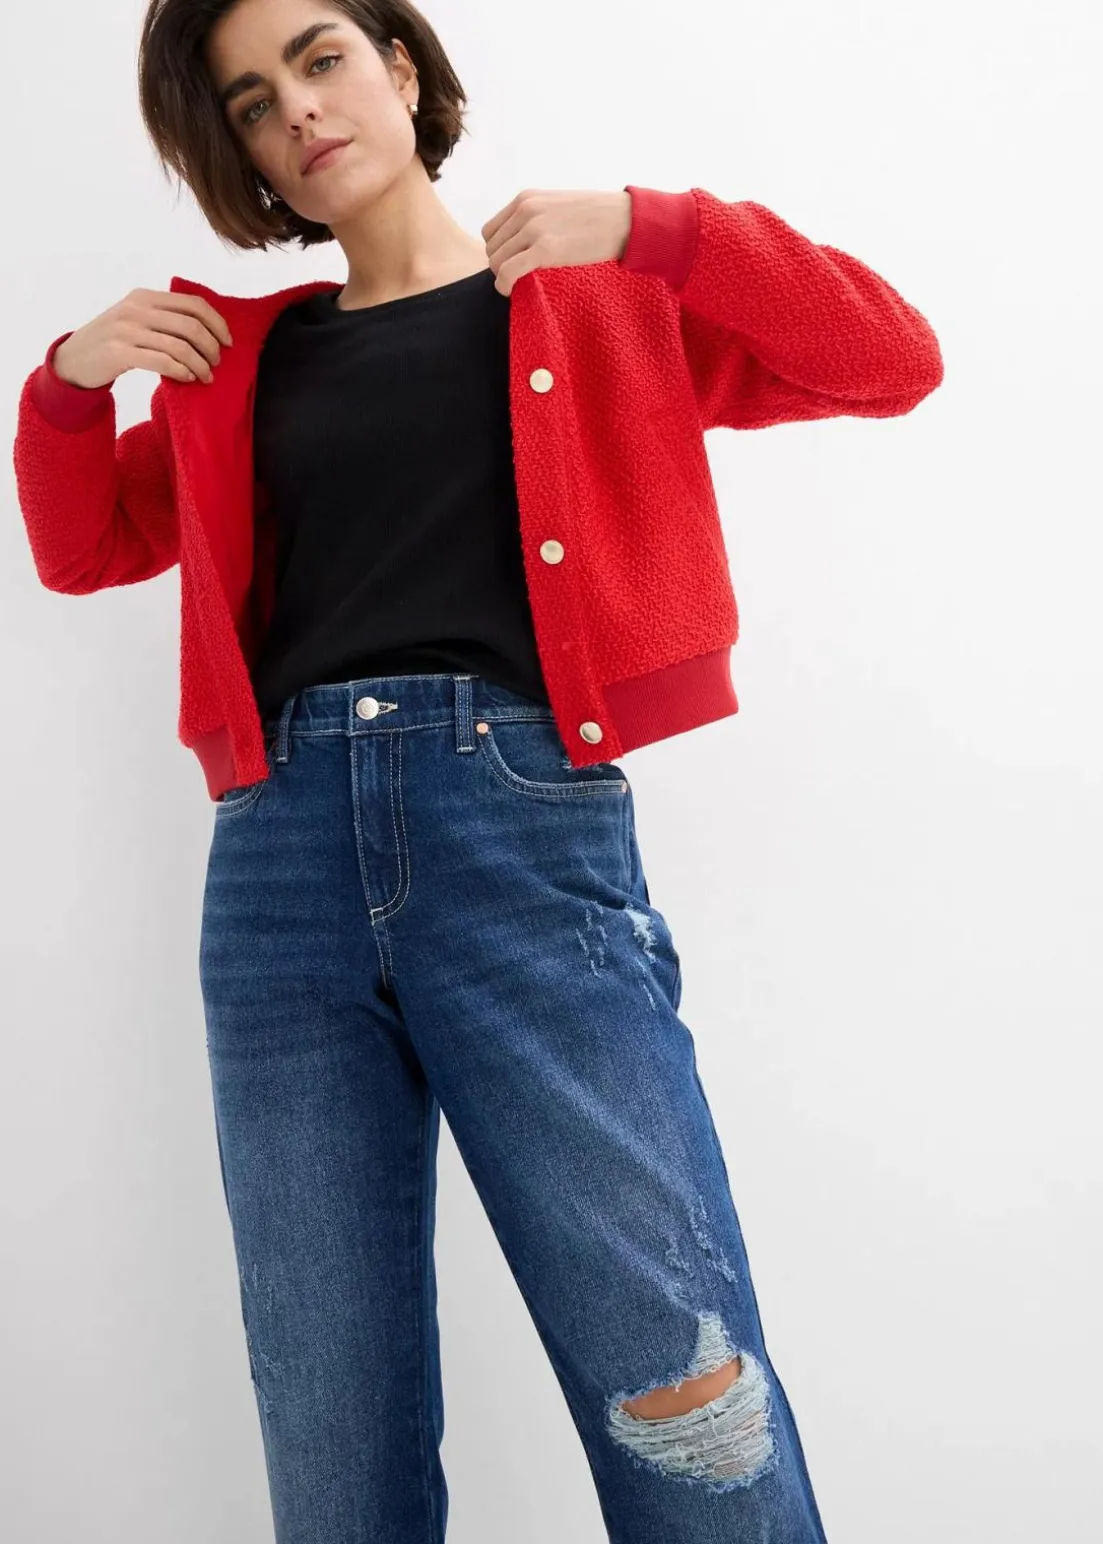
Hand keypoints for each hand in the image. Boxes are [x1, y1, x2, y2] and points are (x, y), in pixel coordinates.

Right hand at [51, 289, 233, 389]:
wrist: (74, 359)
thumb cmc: (112, 341)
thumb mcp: (136, 319)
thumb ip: (164, 317)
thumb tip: (206, 329)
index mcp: (145, 296)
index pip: (193, 304)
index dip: (217, 323)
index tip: (228, 341)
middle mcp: (137, 309)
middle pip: (191, 325)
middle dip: (211, 346)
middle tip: (216, 362)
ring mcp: (127, 330)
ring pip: (180, 346)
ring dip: (200, 364)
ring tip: (206, 376)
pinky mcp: (120, 353)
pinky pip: (163, 362)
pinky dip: (182, 371)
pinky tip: (188, 378)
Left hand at [481, 189, 632, 297]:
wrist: (623, 219)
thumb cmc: (596, 216)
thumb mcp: (557, 206)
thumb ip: (535, 217)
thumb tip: (522, 240)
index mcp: (526, 199)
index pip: (491, 230)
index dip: (498, 250)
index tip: (512, 262)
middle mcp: (525, 210)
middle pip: (492, 248)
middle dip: (501, 265)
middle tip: (517, 277)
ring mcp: (534, 229)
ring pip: (496, 261)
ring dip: (503, 277)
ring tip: (517, 283)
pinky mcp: (544, 249)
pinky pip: (508, 271)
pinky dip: (504, 285)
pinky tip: (511, 290)